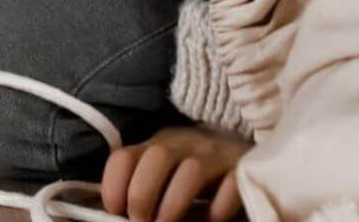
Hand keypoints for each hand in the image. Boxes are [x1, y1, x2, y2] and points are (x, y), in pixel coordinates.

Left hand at [100, 125, 250, 221]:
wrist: (244, 156)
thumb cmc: (195, 175)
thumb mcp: (164, 176)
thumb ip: (143, 189)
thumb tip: (117, 213)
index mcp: (157, 145)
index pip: (125, 156)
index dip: (113, 185)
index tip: (115, 211)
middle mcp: (184, 144)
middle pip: (156, 157)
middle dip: (142, 194)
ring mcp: (216, 154)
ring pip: (191, 171)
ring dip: (174, 205)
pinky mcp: (243, 169)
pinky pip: (231, 187)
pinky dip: (218, 209)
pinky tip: (212, 219)